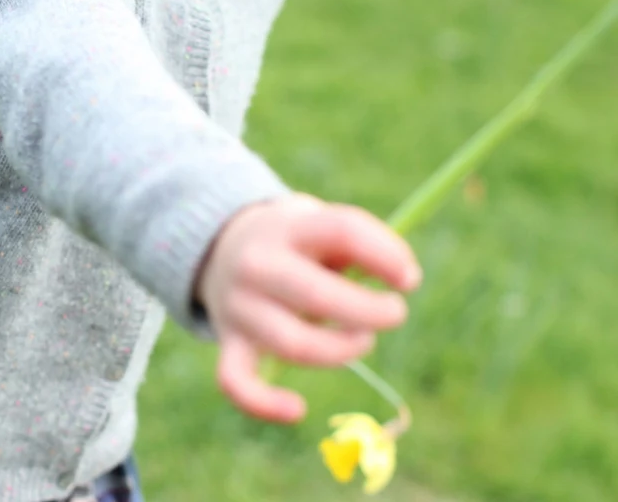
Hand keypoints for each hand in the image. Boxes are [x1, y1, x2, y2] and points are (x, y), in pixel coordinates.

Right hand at [193, 191, 421, 423]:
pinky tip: (297, 408)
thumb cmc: (295, 242)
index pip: (341, 231)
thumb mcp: (320, 224)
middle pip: (317, 295)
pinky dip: (264, 403)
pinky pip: (236, 381)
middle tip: (395, 312)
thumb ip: (360, 243)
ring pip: (293, 345)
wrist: (222, 246)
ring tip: (362, 340)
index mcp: (288, 226)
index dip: (385, 255)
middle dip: (369, 312)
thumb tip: (405, 277)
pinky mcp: (229, 342)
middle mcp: (258, 263)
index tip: (410, 279)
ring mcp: (239, 305)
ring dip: (340, 351)